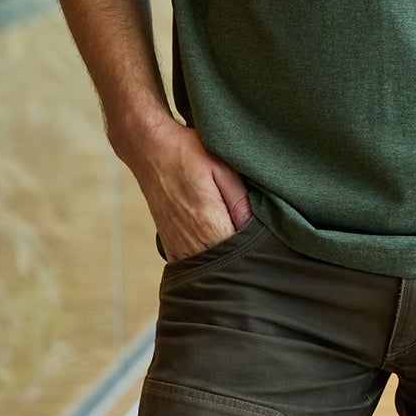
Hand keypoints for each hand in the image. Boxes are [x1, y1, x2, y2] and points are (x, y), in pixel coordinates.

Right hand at [121, 116, 250, 261]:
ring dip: (224, 256)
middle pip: (225, 262)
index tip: (263, 234)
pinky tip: (216, 241)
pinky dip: (206, 256)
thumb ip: (240, 200)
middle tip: (252, 232)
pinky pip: (192, 262)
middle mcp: (190, 242)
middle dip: (241, 251)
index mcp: (208, 223)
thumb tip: (253, 225)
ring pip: (209, 266)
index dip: (255, 244)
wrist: (151, 149)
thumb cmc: (189, 153)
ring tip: (234, 235)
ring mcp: (176, 246)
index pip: (240, 251)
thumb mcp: (222, 168)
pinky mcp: (168, 245)